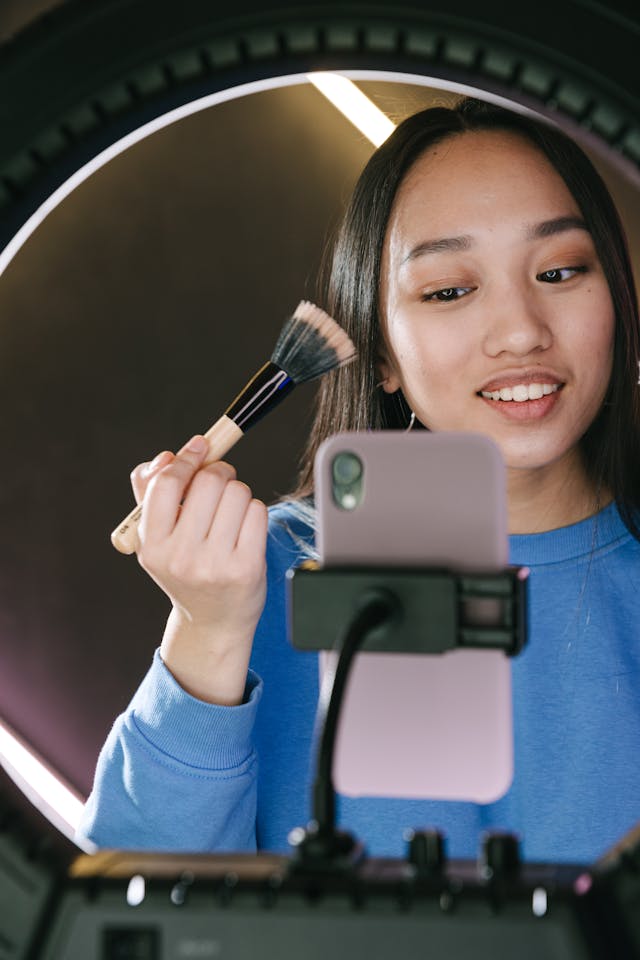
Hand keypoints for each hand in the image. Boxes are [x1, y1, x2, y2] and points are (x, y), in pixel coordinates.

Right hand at [130, 435, 267, 703]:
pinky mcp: (247, 567)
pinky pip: (257, 511)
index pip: (165, 485)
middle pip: (208, 481)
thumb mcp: (159, 539)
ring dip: (238, 493)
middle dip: (218, 472)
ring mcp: (215, 564)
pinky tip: (244, 529)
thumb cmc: (186, 570)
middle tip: (220, 482)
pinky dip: (253, 511)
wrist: (214, 622)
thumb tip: (168, 456)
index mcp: (154, 547)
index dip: (185, 459)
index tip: (199, 447)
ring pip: (237, 492)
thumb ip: (151, 492)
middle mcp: (182, 558)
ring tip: (230, 514)